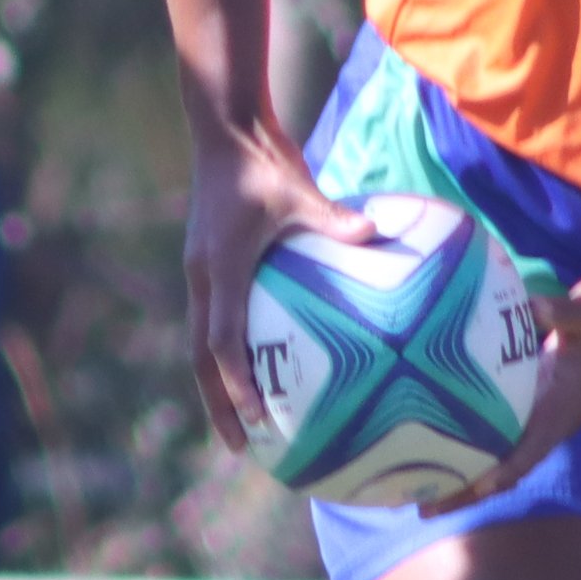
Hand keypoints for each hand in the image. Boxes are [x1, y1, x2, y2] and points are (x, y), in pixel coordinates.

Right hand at [181, 123, 377, 453]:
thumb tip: (377, 233)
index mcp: (220, 270)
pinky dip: (236, 352)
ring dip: (222, 387)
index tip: (257, 418)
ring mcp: (205, 275)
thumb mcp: (297, 188)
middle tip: (245, 447)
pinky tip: (272, 367)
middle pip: (203, 360)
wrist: (223, 132)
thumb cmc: (261, 160)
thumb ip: (332, 217)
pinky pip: (223, 320)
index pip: (222, 341)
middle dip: (220, 405)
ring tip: (250, 425)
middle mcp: (204, 279)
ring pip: (205, 345)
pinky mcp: (216, 268)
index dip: (238, 383)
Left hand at [414, 273, 580, 514]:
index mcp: (561, 411)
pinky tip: (435, 445)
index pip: (529, 451)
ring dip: (462, 479)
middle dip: (466, 491)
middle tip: (423, 509)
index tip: (473, 489)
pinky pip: (497, 436)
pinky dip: (468, 448)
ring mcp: (539, 417)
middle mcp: (548, 423)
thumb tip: (534, 308)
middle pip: (504, 470)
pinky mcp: (531, 404)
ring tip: (420, 492)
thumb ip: (564, 313)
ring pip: (498, 460)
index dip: (502, 472)